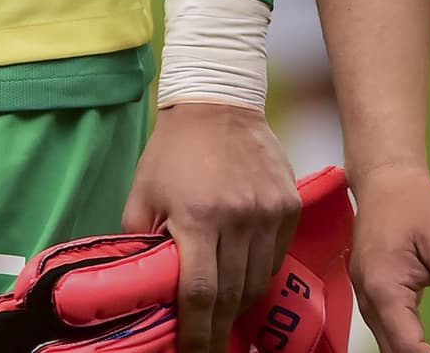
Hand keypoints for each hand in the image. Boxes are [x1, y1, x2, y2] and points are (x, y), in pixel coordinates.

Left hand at [123, 103, 299, 352]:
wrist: (219, 102)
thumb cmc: (174, 149)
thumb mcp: (144, 191)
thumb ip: (141, 238)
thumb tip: (142, 282)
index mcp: (197, 215)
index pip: (200, 292)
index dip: (197, 332)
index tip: (191, 351)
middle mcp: (238, 217)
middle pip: (232, 294)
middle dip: (218, 327)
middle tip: (208, 343)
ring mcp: (268, 212)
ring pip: (258, 281)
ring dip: (239, 303)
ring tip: (223, 312)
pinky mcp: (288, 206)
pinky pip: (276, 258)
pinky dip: (260, 273)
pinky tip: (243, 275)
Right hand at [350, 164, 429, 352]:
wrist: (385, 178)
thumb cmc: (416, 204)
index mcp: (384, 287)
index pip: (409, 348)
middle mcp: (367, 297)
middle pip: (393, 351)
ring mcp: (364, 294)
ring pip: (386, 344)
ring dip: (411, 352)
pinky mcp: (368, 290)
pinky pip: (384, 329)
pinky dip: (404, 342)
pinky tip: (423, 346)